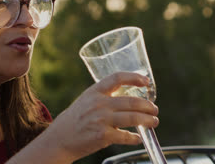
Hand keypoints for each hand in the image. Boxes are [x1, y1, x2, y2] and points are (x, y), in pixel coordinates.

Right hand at [44, 72, 158, 161]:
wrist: (59, 138)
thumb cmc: (75, 119)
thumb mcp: (86, 100)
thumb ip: (103, 97)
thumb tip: (128, 98)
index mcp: (94, 91)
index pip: (117, 78)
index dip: (134, 77)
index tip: (146, 81)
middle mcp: (98, 104)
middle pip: (131, 101)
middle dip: (148, 106)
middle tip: (154, 109)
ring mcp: (101, 120)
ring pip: (133, 118)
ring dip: (148, 120)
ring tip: (154, 122)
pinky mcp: (103, 136)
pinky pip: (126, 136)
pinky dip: (135, 138)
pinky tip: (137, 138)